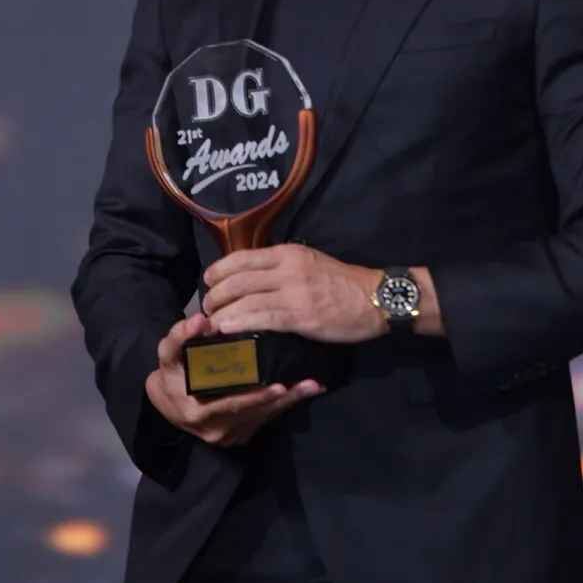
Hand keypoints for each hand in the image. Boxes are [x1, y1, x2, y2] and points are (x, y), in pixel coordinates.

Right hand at [145, 313, 325, 446]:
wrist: (169, 403)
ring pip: (265, 417)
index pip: (231, 405)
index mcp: (199, 413)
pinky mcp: (242, 432)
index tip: (279, 386)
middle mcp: (218, 429)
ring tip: (314, 386)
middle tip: (309, 384)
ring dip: (290, 402)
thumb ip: (179, 338)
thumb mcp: (167, 355)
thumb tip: (198, 319)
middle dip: (284, 399)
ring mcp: (232, 435)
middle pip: (255, 413)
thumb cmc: (171, 375)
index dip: (255, 397)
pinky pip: (265, 418)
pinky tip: (304, 392)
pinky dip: (284, 405)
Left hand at [201, 243, 385, 344]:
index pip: (241, 258)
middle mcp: (287, 268)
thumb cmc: (343, 283)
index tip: (208, 284)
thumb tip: (252, 279)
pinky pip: (262, 318)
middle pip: (237, 279)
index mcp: (288, 253)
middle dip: (215, 295)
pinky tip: (227, 329)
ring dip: (221, 313)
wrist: (375, 298)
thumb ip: (283, 268)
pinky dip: (239, 323)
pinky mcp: (301, 315)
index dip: (218, 271)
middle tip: (207, 309)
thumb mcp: (310, 263)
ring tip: (211, 325)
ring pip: (245, 299)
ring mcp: (294, 292)